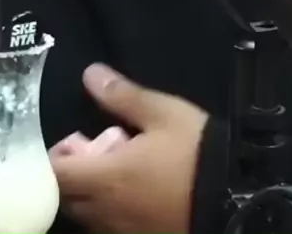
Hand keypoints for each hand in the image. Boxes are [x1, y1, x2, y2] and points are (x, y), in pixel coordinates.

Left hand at [52, 65, 206, 233]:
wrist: (239, 199)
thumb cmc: (196, 152)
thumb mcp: (162, 113)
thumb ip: (122, 96)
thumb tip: (89, 74)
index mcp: (105, 179)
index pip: (55, 177)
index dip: (52, 159)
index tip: (71, 142)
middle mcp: (107, 213)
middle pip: (67, 200)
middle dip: (70, 177)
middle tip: (91, 151)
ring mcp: (125, 233)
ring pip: (89, 218)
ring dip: (90, 195)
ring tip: (114, 170)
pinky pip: (112, 228)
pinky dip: (111, 212)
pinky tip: (134, 193)